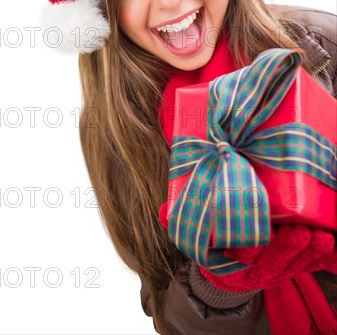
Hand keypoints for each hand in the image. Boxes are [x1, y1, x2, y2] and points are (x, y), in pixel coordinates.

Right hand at [158, 201, 336, 291]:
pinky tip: (332, 247)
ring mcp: (275, 270)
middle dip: (291, 250)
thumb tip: (163, 212)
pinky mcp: (290, 266)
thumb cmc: (214, 240)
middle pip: (275, 263)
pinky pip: (309, 267)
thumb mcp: (194, 232)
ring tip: (324, 238)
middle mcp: (255, 269)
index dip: (258, 249)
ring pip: (295, 267)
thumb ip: (180, 219)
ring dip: (311, 255)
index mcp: (232, 261)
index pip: (245, 256)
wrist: (226, 264)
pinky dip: (323, 260)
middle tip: (305, 234)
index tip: (267, 237)